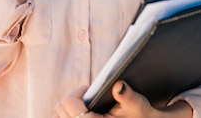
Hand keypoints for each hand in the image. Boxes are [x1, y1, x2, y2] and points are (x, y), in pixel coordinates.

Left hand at [54, 82, 191, 117]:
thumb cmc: (141, 116)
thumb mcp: (137, 105)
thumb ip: (127, 95)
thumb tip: (118, 85)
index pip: (69, 102)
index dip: (79, 91)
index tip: (90, 89)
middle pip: (60, 108)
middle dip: (74, 98)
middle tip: (89, 96)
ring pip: (59, 116)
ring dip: (70, 108)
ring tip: (86, 105)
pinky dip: (71, 115)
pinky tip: (83, 113)